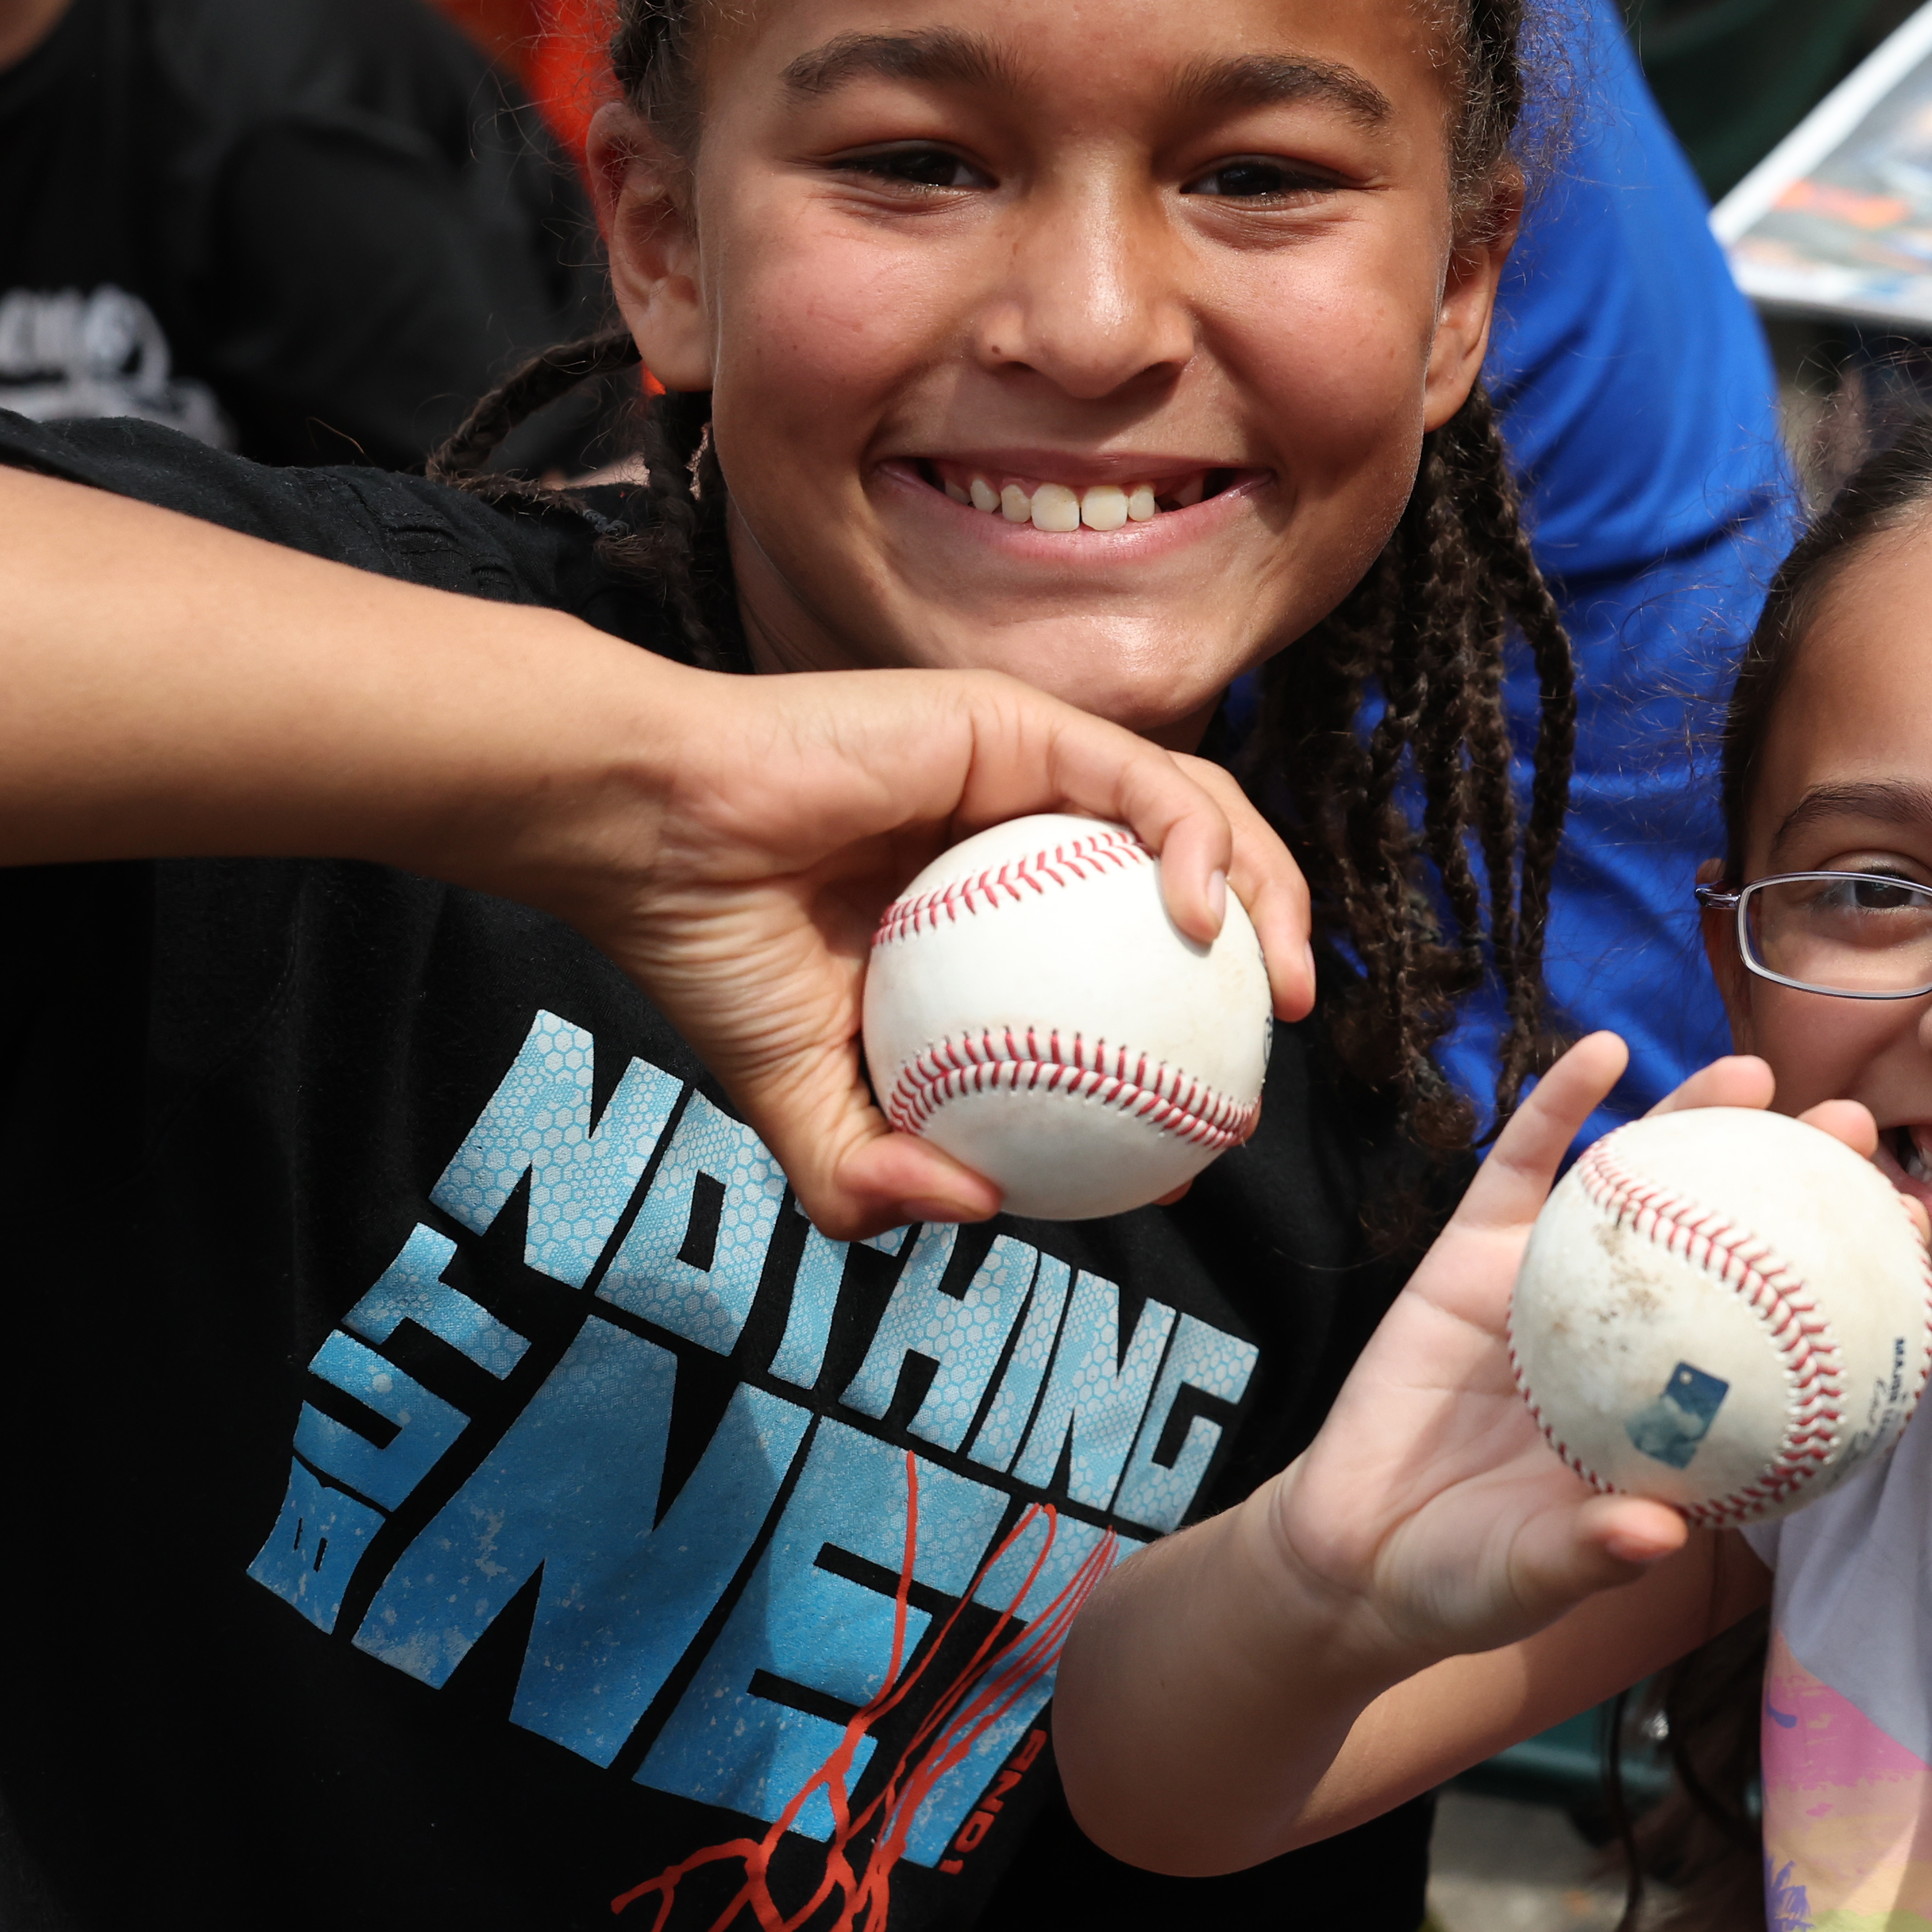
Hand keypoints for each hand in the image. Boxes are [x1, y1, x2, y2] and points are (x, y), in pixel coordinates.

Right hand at [514, 663, 1317, 1241]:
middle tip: (1278, 1045)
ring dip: (1268, 892)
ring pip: (1195, 816)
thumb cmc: (711, 955)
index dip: (1183, 1046)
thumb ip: (876, 1171)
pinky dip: (1198, 842)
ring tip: (1286, 985)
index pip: (1126, 972)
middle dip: (1269, 955)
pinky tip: (1206, 919)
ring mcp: (1026, 774)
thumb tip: (979, 1210)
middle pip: (1191, 883)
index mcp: (992, 921)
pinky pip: (1146, 779)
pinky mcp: (1020, 721)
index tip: (1198, 1133)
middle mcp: (1022, 838)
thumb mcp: (801, 1102)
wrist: (645, 842)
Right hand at [1260, 1039, 1890, 1671]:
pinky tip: (1601, 1053)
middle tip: (1856, 1125)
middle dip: (1796, 1177)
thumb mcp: (1531, 1576)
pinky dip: (1558, 1105)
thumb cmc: (1463, 1581)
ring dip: (1692, 1116)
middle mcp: (1631, 1335)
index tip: (1913, 1227)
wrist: (1350, 1560)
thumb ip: (1588, 1554)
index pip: (1781, 1330)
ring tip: (1751, 1071)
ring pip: (1637, 1184)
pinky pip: (1520, 1164)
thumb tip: (1658, 1535)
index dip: (1847, 1279)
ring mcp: (1552, 1284)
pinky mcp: (1471, 1254)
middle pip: (1728, 1236)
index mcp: (1670, 1407)